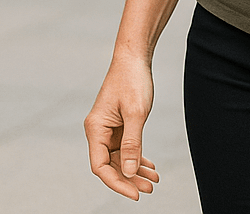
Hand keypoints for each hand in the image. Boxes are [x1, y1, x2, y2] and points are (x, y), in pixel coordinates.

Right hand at [84, 54, 160, 200]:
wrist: (135, 56)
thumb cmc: (132, 79)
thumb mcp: (136, 113)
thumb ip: (132, 143)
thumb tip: (129, 172)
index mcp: (96, 129)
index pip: (100, 166)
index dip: (117, 183)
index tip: (135, 193)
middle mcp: (98, 131)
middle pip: (111, 165)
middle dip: (129, 179)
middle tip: (149, 189)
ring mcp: (108, 128)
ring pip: (120, 158)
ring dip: (135, 170)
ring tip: (153, 180)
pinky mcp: (119, 124)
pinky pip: (125, 147)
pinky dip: (137, 156)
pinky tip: (149, 166)